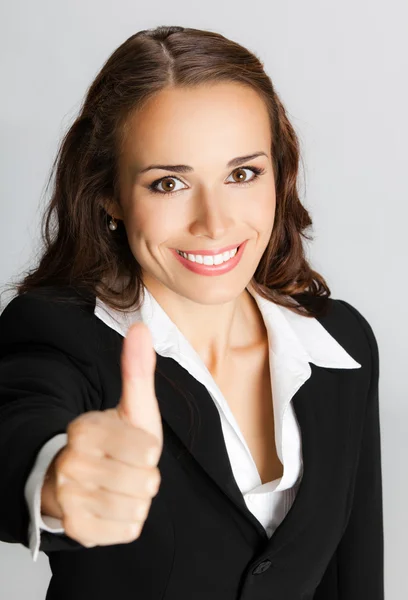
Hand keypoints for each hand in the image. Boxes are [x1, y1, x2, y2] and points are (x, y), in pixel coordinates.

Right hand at [53, 322, 162, 546]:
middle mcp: (72, 462)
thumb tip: (140, 327)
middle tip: (127, 467)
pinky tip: (114, 506)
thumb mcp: (130, 405)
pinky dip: (129, 521)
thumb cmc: (114, 440)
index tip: (134, 444)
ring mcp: (70, 498)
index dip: (149, 449)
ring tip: (121, 486)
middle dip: (146, 476)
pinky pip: (128, 531)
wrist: (78, 477)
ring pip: (138, 508)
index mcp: (85, 429)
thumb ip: (136, 369)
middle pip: (146, 482)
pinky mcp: (77, 528)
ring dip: (138, 499)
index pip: (148, 449)